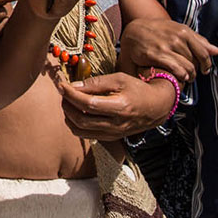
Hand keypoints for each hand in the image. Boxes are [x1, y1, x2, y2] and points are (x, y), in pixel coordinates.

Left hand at [57, 71, 176, 139]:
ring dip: (69, 116)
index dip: (71, 94)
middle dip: (67, 106)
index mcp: (120, 107)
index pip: (88, 104)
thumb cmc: (137, 90)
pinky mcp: (110, 138)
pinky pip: (87, 135)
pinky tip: (75, 112)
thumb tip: (73, 86)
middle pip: (81, 119)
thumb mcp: (118, 79)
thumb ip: (96, 83)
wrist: (156, 107)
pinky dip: (76, 124)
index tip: (61, 85)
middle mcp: (116, 125)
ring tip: (67, 102)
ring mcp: (113, 134)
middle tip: (63, 93)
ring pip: (81, 130)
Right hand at [119, 17, 216, 81]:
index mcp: (183, 31)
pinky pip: (176, 69)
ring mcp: (166, 47)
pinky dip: (181, 75)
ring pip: (188, 67)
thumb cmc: (158, 31)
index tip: (205, 69)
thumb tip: (216, 51)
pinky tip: (180, 77)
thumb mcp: (177, 30)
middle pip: (195, 61)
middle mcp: (176, 38)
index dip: (206, 63)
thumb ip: (197, 40)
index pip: (203, 52)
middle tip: (193, 75)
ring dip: (190, 75)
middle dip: (197, 70)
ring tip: (187, 78)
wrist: (133, 31)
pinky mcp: (156, 55)